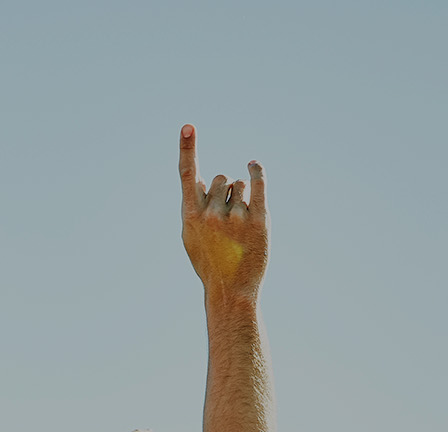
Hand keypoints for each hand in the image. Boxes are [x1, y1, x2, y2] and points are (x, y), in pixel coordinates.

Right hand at [179, 125, 266, 299]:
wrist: (230, 290)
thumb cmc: (208, 262)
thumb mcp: (191, 237)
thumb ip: (195, 207)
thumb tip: (207, 179)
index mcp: (190, 216)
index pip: (187, 175)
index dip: (187, 148)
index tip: (188, 126)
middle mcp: (212, 214)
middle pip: (219, 178)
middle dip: (223, 190)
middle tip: (225, 218)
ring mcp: (236, 217)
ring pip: (239, 184)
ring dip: (240, 196)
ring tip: (238, 225)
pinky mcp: (259, 220)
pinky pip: (259, 185)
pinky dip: (256, 172)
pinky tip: (253, 165)